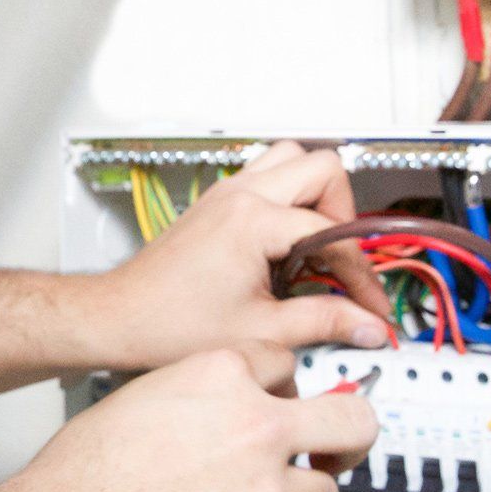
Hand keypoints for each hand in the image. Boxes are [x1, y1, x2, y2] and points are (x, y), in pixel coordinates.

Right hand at [0, 343, 377, 491]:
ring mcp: (265, 485)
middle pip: (353, 418)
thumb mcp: (146, 393)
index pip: (286, 363)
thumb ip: (202, 392)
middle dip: (354, 429)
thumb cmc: (90, 465)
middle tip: (343, 440)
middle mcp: (256, 423)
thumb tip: (227, 402)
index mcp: (222, 373)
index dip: (283, 383)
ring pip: (328, 490)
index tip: (284, 397)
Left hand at [90, 142, 393, 369]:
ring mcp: (227, 192)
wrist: (120, 318)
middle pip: (323, 169)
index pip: (333, 235)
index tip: (370, 308)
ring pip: (293, 160)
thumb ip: (324, 322)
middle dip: (345, 215)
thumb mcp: (261, 331)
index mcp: (253, 221)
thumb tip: (368, 325)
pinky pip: (267, 176)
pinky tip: (286, 244)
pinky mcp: (218, 200)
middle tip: (341, 261)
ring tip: (318, 244)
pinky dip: (288, 199)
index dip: (361, 276)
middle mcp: (241, 194)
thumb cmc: (169, 324)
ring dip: (316, 196)